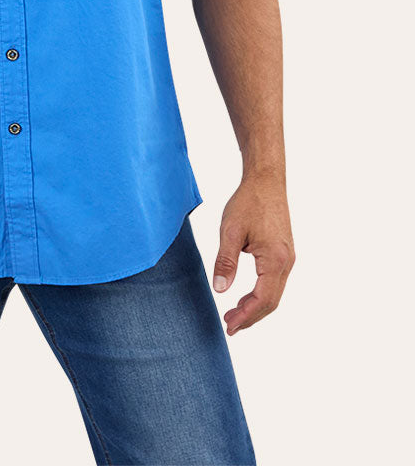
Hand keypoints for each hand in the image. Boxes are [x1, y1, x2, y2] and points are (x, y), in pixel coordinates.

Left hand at [212, 173, 294, 334]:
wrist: (266, 181)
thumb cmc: (248, 202)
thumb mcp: (230, 231)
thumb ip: (225, 261)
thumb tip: (220, 289)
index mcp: (275, 260)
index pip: (262, 299)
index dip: (246, 316)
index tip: (229, 326)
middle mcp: (287, 262)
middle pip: (271, 302)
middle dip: (250, 316)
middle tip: (229, 325)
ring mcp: (288, 258)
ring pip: (274, 293)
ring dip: (255, 307)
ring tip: (233, 313)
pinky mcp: (284, 253)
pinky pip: (274, 282)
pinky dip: (261, 294)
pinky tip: (246, 295)